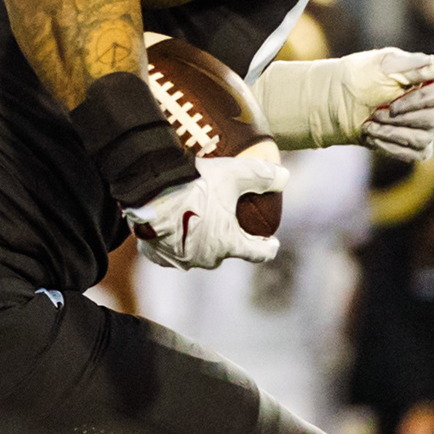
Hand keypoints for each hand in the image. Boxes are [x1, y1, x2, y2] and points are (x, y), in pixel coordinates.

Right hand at [127, 143, 286, 270]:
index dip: (267, 248)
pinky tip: (174, 228)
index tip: (271, 244)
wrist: (149, 191)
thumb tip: (285, 177)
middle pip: (224, 251)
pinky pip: (172, 253)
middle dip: (228, 239)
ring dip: (200, 240)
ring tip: (198, 221)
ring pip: (197, 252)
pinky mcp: (159, 256)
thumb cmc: (195, 184)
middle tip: (227, 221)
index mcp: (228, 243)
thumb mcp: (234, 174)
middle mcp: (207, 258)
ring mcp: (181, 259)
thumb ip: (262, 176)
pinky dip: (175, 243)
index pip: (257, 253)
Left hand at [360, 54, 433, 158]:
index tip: (393, 105)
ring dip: (392, 133)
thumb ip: (418, 64)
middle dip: (399, 119)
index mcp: (431, 78)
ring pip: (423, 138)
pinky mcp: (417, 146)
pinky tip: (373, 136)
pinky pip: (416, 153)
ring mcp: (428, 127)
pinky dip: (391, 146)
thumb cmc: (362, 76)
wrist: (338, 101)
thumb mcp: (386, 64)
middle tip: (375, 113)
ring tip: (369, 126)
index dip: (420, 101)